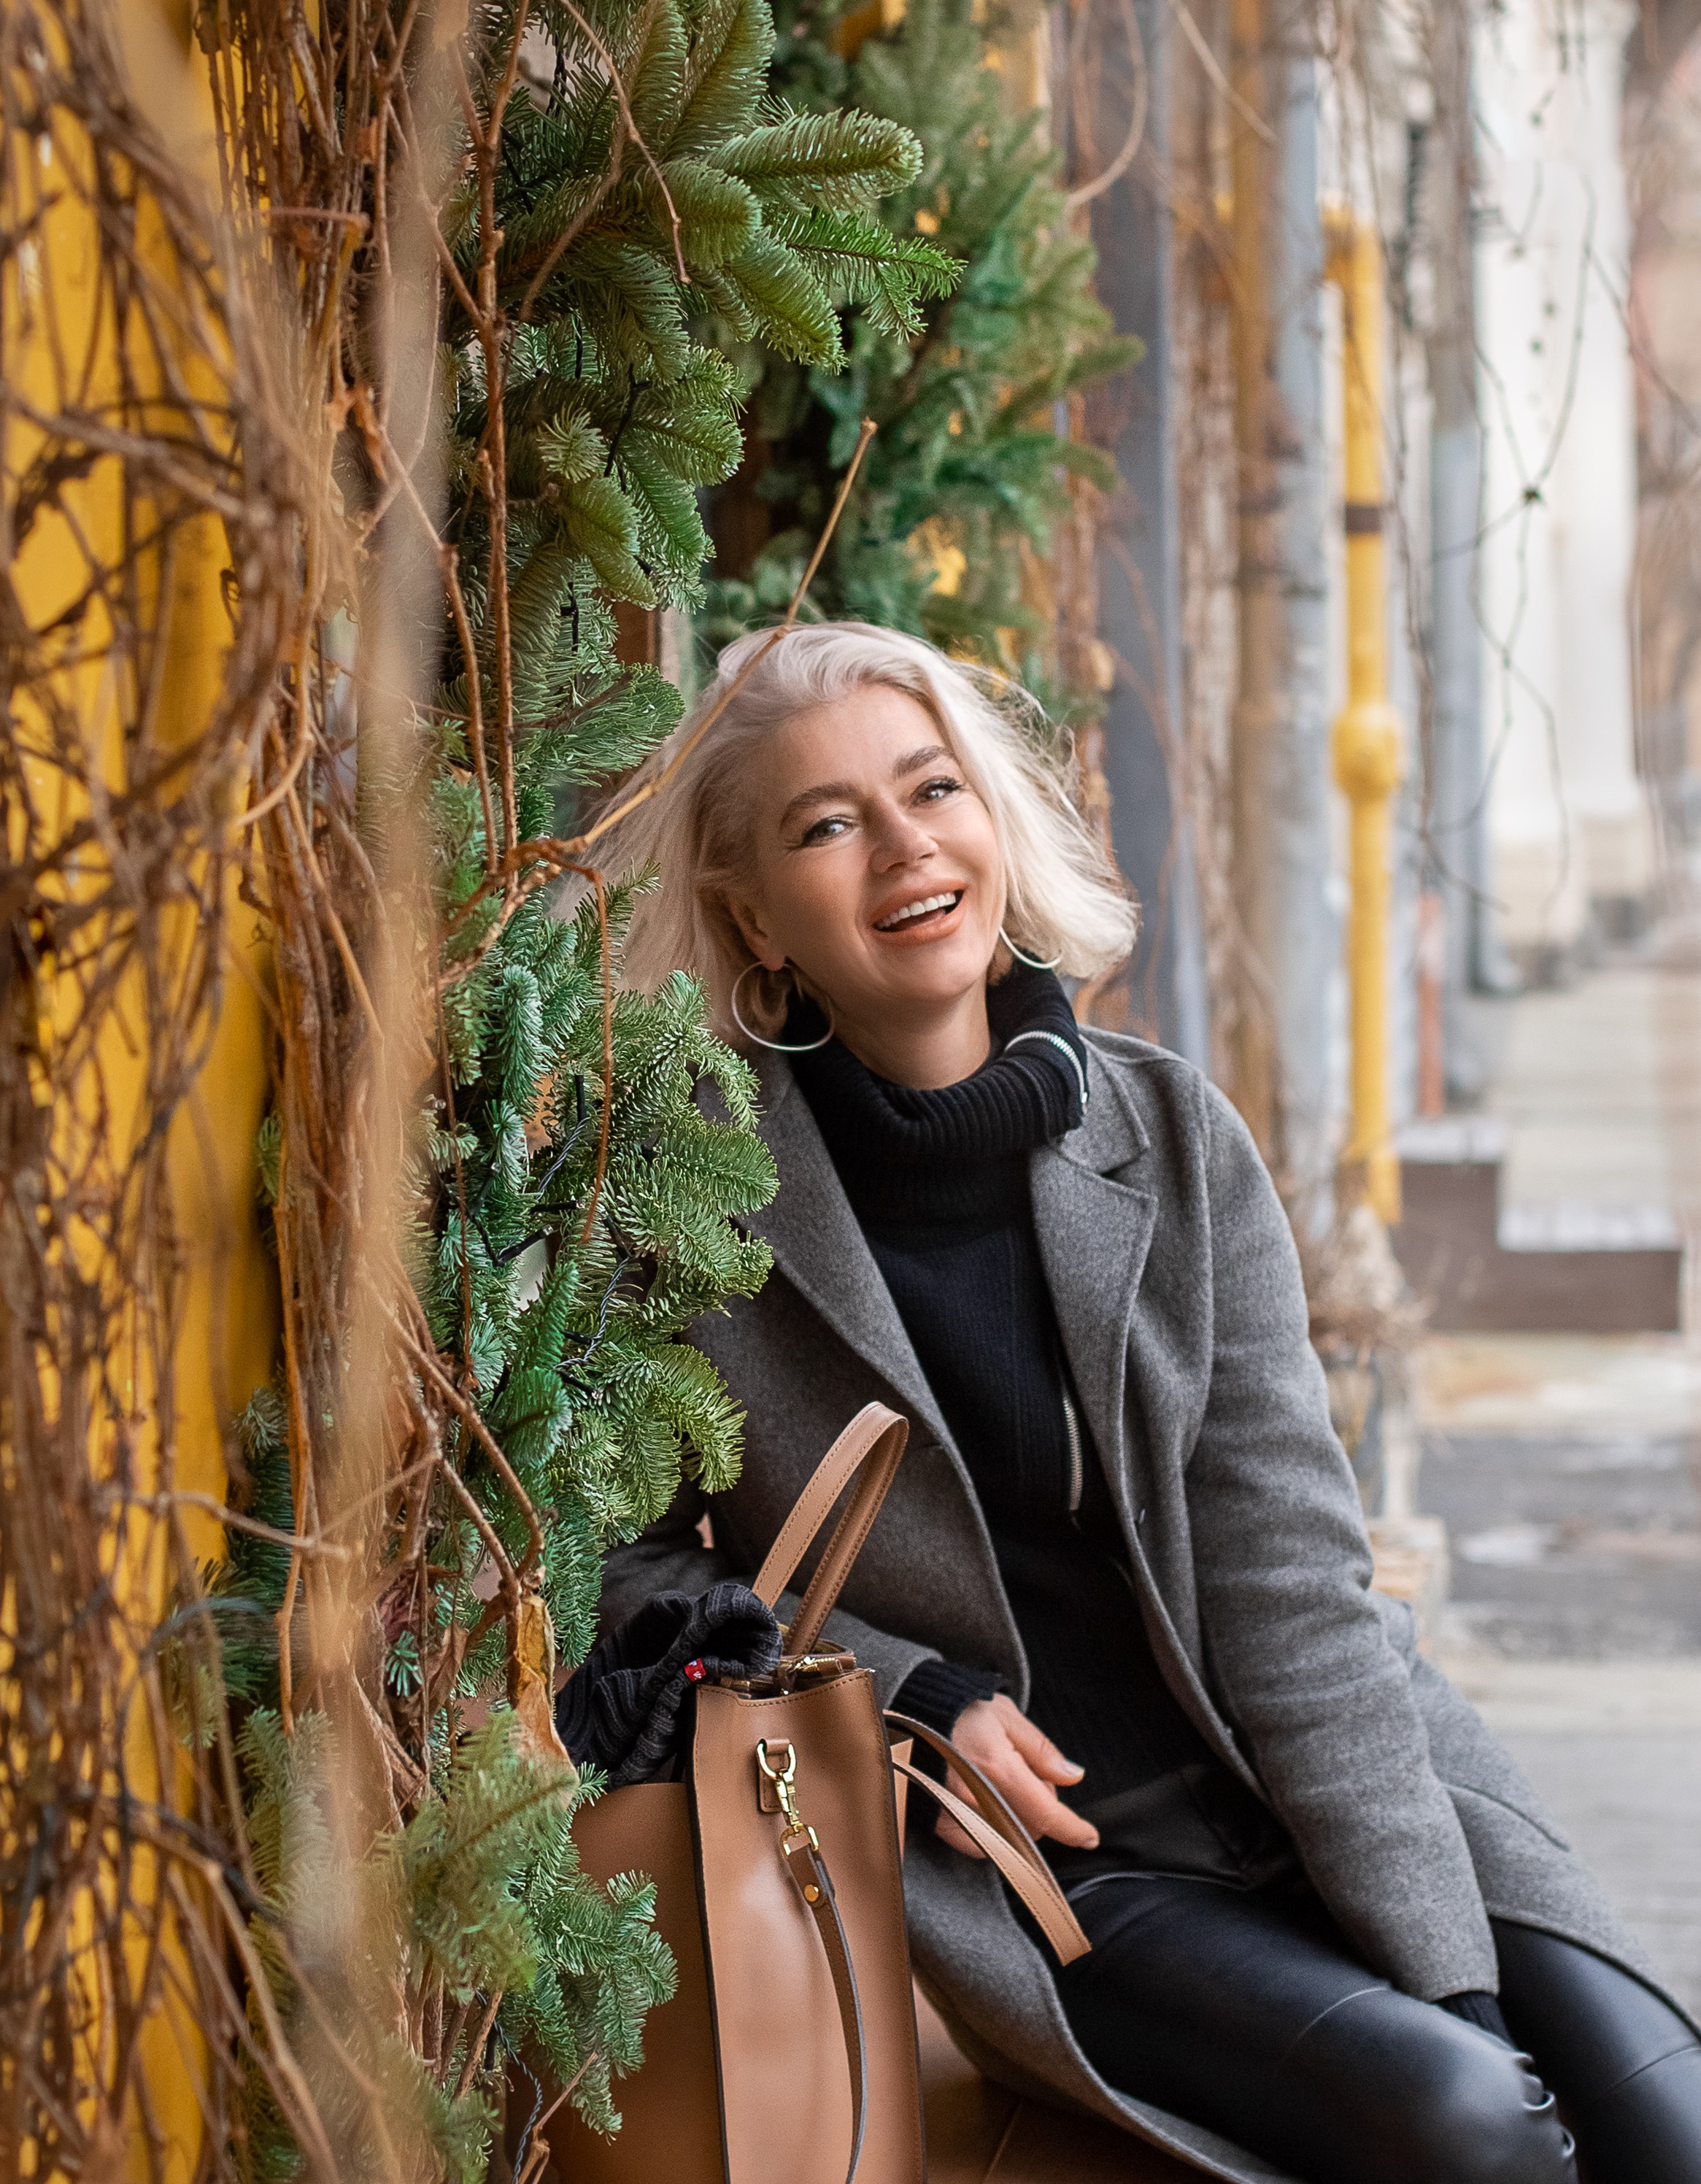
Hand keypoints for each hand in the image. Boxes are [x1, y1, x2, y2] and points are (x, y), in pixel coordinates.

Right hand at [933, 1694, 1099, 1857]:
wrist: (909, 1709)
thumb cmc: (960, 1709)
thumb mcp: (1006, 1715)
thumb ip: (1040, 1750)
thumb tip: (1073, 1776)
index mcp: (998, 1766)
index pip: (1046, 1811)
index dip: (1072, 1829)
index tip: (1089, 1837)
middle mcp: (975, 1794)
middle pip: (1028, 1827)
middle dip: (1038, 1809)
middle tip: (1026, 1777)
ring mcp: (953, 1811)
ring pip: (1004, 1838)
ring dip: (1014, 1821)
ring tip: (1001, 1787)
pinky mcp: (935, 1821)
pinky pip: (974, 1843)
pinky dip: (989, 1830)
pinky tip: (984, 1804)